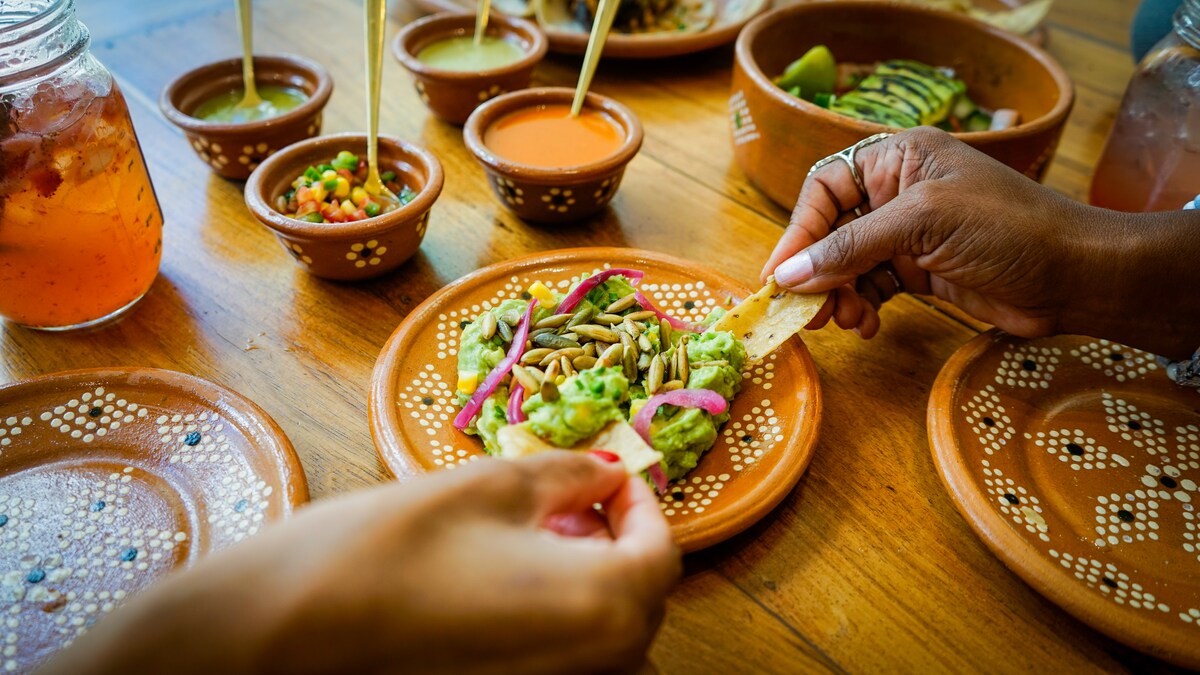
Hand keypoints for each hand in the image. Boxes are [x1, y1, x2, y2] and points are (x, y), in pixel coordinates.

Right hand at [45, 452, 679, 674]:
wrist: (281, 637)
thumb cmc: (383, 552)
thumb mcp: (486, 487)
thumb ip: (565, 474)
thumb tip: (608, 469)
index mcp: (604, 604)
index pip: (661, 549)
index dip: (641, 502)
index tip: (610, 471)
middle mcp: (598, 664)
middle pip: (636, 595)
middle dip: (609, 537)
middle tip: (562, 494)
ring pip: (601, 630)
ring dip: (582, 576)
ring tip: (525, 531)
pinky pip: (563, 656)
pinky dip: (552, 615)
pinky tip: (500, 578)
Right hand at [760, 127, 1199, 358]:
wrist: (1077, 277)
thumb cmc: (1008, 229)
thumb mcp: (924, 225)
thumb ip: (851, 247)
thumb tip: (787, 275)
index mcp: (898, 159)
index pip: (825, 188)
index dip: (799, 231)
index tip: (780, 276)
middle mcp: (898, 191)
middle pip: (831, 230)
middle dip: (817, 271)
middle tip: (805, 312)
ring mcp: (911, 233)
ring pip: (848, 263)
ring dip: (840, 295)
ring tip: (846, 323)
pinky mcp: (922, 270)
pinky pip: (872, 286)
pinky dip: (863, 306)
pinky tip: (867, 326)